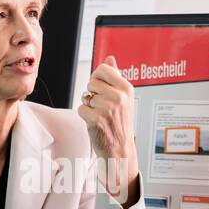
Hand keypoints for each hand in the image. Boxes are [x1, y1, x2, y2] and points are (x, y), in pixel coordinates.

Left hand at [78, 56, 138, 201]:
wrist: (120, 150)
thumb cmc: (120, 123)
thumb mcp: (123, 98)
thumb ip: (115, 76)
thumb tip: (110, 58)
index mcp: (126, 88)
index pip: (103, 68)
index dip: (97, 77)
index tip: (101, 89)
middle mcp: (119, 96)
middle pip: (92, 82)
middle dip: (92, 93)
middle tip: (101, 106)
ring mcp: (107, 107)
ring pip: (85, 96)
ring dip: (89, 106)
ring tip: (100, 116)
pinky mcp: (96, 118)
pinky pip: (81, 109)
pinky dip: (85, 116)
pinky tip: (96, 124)